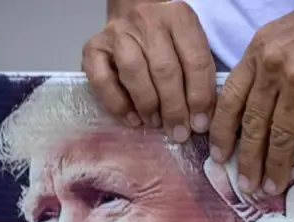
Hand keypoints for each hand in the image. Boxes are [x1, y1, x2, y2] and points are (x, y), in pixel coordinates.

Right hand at [82, 2, 215, 142]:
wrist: (132, 20)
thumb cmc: (167, 42)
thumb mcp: (190, 48)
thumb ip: (199, 77)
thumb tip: (200, 121)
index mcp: (178, 17)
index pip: (195, 60)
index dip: (200, 97)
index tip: (200, 124)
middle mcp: (147, 20)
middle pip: (165, 69)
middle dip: (174, 108)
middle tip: (178, 131)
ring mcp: (118, 32)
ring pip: (135, 72)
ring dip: (148, 105)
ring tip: (156, 123)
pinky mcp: (93, 47)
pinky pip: (103, 80)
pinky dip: (118, 104)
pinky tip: (133, 119)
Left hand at [209, 0, 293, 193]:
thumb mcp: (278, 37)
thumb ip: (260, 68)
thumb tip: (248, 108)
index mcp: (257, 53)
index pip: (231, 99)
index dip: (222, 132)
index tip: (218, 156)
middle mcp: (273, 67)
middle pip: (254, 123)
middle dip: (248, 159)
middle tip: (246, 185)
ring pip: (282, 134)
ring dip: (277, 167)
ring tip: (273, 188)